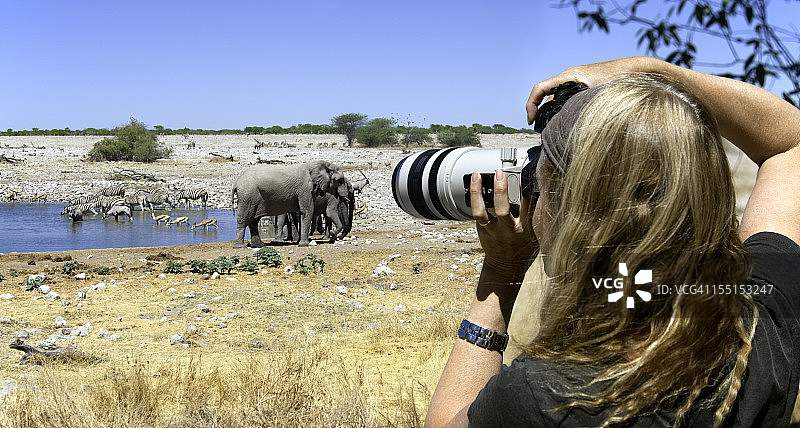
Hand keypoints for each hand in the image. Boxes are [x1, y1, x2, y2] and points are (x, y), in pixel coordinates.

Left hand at [470, 171, 537, 282]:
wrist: (507, 267)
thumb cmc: (524, 248)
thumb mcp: (536, 233)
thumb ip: (535, 215)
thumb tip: (539, 192)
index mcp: (525, 229)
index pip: (527, 206)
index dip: (527, 190)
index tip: (526, 175)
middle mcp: (508, 229)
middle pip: (503, 209)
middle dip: (501, 191)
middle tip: (500, 174)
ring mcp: (493, 230)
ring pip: (482, 211)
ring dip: (478, 192)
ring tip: (477, 176)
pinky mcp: (482, 230)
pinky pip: (476, 212)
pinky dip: (475, 197)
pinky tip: (474, 184)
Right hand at [526, 56, 653, 124]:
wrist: (635, 68)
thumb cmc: (620, 78)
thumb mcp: (598, 95)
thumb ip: (582, 106)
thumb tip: (570, 125)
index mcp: (569, 76)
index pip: (540, 88)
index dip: (531, 105)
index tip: (531, 120)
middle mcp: (570, 76)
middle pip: (545, 94)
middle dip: (539, 111)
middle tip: (538, 128)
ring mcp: (577, 79)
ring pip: (555, 96)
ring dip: (550, 110)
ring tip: (551, 127)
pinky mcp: (583, 84)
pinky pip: (565, 95)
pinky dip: (560, 107)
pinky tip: (566, 120)